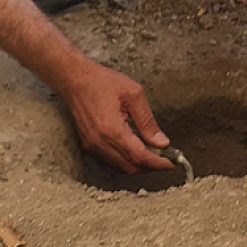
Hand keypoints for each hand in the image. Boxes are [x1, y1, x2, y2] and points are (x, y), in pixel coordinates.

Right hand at [55, 61, 171, 173]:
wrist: (74, 79)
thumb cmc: (102, 82)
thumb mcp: (133, 94)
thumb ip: (148, 121)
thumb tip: (162, 142)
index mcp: (112, 130)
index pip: (139, 157)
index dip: (158, 163)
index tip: (172, 163)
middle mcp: (100, 143)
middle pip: (130, 167)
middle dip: (150, 167)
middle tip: (167, 159)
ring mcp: (92, 146)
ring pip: (120, 167)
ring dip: (138, 165)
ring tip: (154, 155)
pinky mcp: (88, 145)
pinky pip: (110, 161)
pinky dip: (125, 161)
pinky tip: (136, 150)